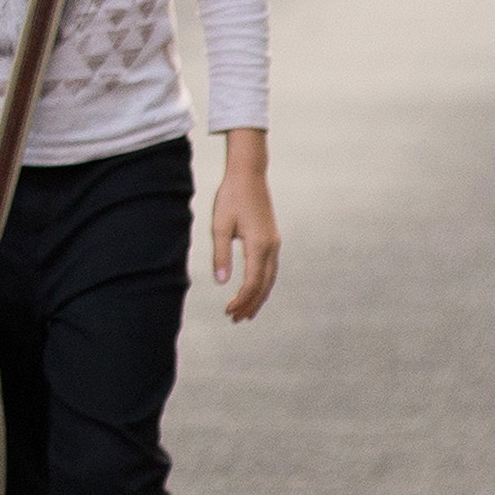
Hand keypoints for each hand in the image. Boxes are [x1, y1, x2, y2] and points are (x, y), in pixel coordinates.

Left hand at [209, 137, 279, 323]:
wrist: (248, 175)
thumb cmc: (231, 198)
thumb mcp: (220, 226)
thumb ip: (221, 255)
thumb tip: (222, 282)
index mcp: (259, 245)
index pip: (253, 282)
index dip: (242, 300)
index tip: (228, 312)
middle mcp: (271, 247)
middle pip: (264, 285)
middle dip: (251, 304)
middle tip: (236, 320)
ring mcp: (274, 243)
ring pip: (270, 278)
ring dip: (258, 296)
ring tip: (245, 312)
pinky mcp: (272, 239)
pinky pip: (270, 268)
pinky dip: (263, 283)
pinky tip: (254, 289)